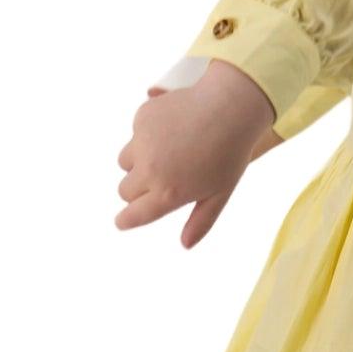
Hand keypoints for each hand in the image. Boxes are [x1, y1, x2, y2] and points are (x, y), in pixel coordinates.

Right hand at [114, 63, 281, 247]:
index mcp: (168, 193)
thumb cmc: (230, 154)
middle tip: (160, 179)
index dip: (126, 220)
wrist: (230, 107)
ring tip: (168, 152)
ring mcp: (142, 143)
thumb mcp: (221, 193)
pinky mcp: (141, 119)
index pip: (132, 215)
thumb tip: (185, 244)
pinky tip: (172, 129)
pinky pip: (135, 134)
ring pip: (125, 161)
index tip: (122, 221)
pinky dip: (147, 135)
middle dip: (137, 189)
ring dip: (138, 162)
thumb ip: (201, 221)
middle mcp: (150, 170)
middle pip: (125, 190)